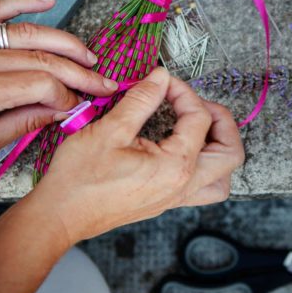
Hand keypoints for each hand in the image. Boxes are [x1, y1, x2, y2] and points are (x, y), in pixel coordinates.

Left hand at [0, 0, 118, 170]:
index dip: (67, 95)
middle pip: (41, 59)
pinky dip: (24, 2)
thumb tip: (65, 110)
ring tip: (88, 57)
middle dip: (78, 72)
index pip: (40, 84)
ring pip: (28, 34)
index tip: (79, 107)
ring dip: (65, 43)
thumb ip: (26, 123)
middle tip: (103, 83)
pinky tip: (50, 0)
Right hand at [33, 67, 243, 242]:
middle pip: (231, 153)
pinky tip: (184, 148)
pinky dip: (206, 166)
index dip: (185, 93)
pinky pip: (204, 187)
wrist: (60, 215)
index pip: (200, 119)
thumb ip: (141, 100)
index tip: (165, 83)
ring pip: (223, 178)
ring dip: (220, 150)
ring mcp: (177, 198)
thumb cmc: (80, 178)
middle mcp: (184, 186)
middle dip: (223, 123)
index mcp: (176, 166)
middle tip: (198, 105)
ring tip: (200, 129)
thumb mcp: (110, 130)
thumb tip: (161, 77)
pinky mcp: (167, 202)